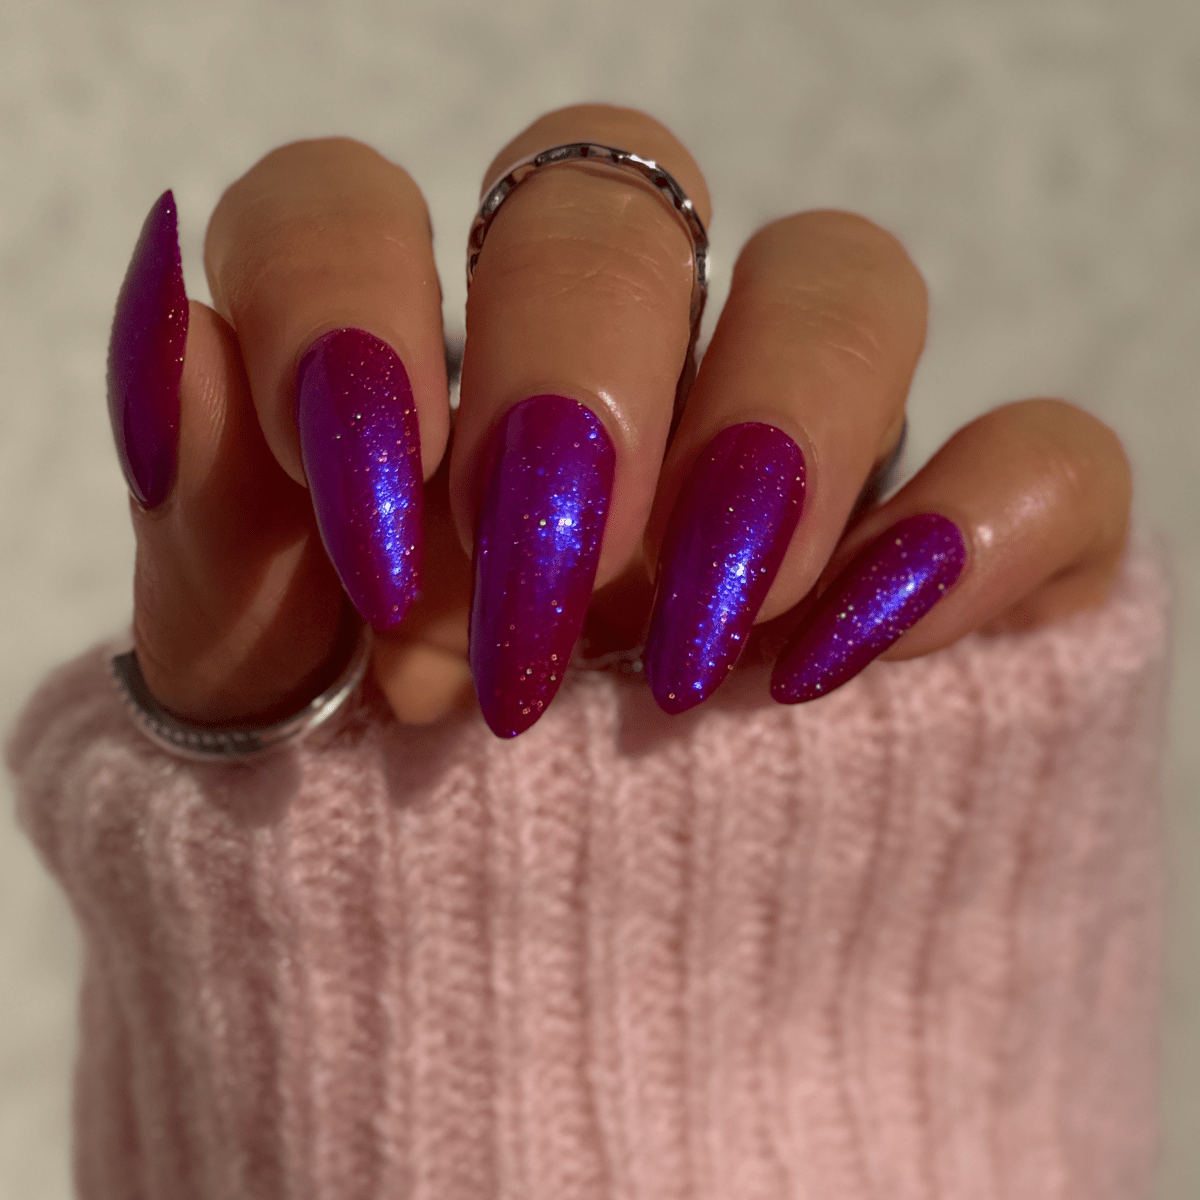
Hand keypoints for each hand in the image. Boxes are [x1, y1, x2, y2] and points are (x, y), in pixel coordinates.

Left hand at [108, 105, 1129, 738]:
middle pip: (609, 208)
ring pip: (843, 280)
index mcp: (419, 372)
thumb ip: (217, 522)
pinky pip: (1043, 457)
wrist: (531, 1013)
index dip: (351, 311)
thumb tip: (167, 329)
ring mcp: (800, 450)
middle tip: (529, 614)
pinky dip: (973, 531)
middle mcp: (617, 372)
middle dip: (572, 383)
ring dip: (777, 430)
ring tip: (697, 649)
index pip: (357, 207)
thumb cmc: (373, 832)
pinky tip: (858, 660)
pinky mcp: (957, 559)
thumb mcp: (260, 700)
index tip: (367, 526)